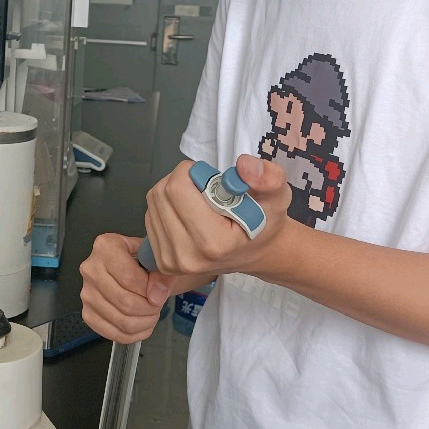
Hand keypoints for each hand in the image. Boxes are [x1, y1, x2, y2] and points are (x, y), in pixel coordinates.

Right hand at [79, 233, 175, 343]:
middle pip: (125, 302)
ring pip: (122, 321)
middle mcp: (90, 269)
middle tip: (158, 305)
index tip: (161, 293)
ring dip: (144, 323)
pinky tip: (143, 325)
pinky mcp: (88, 314)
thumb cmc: (143, 259)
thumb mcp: (155, 257)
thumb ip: (161, 273)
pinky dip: (134, 335)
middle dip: (150, 309)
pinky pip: (114, 334)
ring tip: (152, 314)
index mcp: (105, 247)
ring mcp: (86, 294)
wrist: (132, 265)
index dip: (151, 291)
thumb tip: (156, 295)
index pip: (130, 278)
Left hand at [144, 154, 291, 279]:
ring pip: (153, 203)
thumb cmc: (264, 222)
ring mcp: (171, 262)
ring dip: (172, 192)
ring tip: (198, 202)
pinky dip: (166, 207)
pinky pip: (150, 217)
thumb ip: (268, 178)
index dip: (191, 171)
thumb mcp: (278, 195)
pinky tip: (188, 215)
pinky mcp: (162, 261)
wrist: (256, 251)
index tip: (209, 178)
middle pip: (161, 193)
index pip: (177, 188)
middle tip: (205, 188)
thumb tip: (243, 166)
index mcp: (212, 242)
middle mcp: (186, 256)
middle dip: (181, 180)